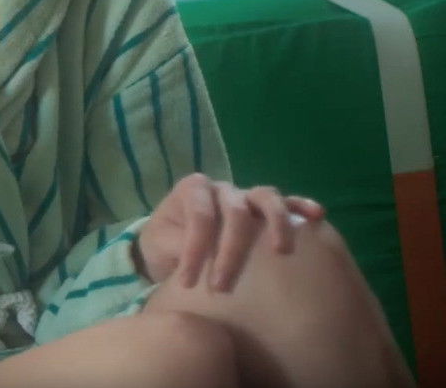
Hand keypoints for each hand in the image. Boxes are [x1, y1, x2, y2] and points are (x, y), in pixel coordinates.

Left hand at [136, 173, 326, 291]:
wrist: (170, 243)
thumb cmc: (164, 242)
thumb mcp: (159, 244)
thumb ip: (176, 245)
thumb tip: (192, 255)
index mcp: (193, 190)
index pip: (200, 218)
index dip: (194, 250)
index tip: (187, 283)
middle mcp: (223, 189)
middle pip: (235, 213)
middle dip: (230, 252)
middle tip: (221, 287)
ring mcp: (246, 196)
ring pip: (266, 199)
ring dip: (275, 223)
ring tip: (281, 250)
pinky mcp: (264, 209)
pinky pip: (288, 203)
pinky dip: (301, 206)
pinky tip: (317, 215)